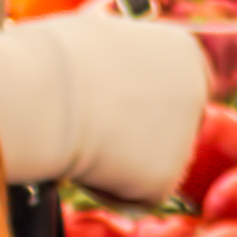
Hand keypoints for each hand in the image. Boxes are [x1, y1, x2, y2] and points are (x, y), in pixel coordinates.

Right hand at [0, 10, 213, 204]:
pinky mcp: (167, 180)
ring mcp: (185, 138)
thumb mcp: (97, 42)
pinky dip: (108, 189)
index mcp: (182, 51)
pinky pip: (137, 194)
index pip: (184, 83)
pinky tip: (81, 166)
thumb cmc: (51, 58)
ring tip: (78, 140)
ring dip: (119, 162)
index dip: (153, 101)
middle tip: (93, 133)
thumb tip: (113, 81)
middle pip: (174, 127)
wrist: (41, 94)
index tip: (124, 109)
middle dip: (141, 137)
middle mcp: (195, 93)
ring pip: (152, 164)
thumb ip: (123, 64)